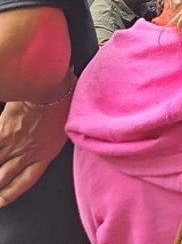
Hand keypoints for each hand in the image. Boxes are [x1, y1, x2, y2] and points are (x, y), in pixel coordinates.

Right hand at [0, 89, 73, 206]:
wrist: (53, 88)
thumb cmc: (65, 100)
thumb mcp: (66, 124)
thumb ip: (54, 134)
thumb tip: (53, 131)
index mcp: (46, 152)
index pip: (26, 179)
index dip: (12, 192)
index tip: (3, 200)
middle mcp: (27, 151)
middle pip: (5, 175)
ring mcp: (13, 141)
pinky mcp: (4, 129)